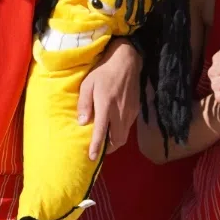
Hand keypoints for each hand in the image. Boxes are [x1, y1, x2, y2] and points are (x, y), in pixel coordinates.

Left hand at [78, 40, 141, 158]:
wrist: (127, 61)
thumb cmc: (103, 71)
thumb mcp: (87, 84)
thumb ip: (84, 104)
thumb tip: (82, 122)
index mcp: (106, 105)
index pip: (101, 132)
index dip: (96, 147)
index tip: (92, 158)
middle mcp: (120, 112)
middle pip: (117, 140)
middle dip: (107, 149)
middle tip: (98, 149)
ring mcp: (130, 112)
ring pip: (123, 135)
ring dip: (114, 141)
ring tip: (105, 140)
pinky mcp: (136, 109)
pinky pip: (128, 127)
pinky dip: (120, 131)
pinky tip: (113, 126)